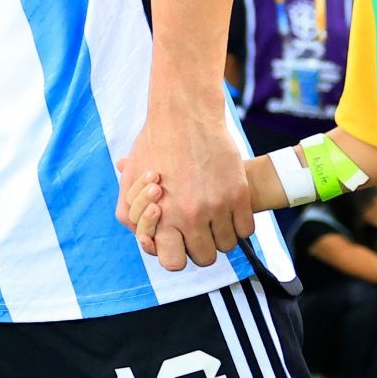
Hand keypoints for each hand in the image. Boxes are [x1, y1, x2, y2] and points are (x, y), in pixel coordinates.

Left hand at [119, 105, 252, 271]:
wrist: (184, 114)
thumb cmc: (155, 145)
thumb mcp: (130, 180)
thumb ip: (130, 213)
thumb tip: (144, 239)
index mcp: (162, 218)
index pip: (174, 263)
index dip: (177, 254)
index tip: (179, 241)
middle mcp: (190, 217)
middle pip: (205, 258)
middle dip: (202, 246)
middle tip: (199, 228)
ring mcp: (217, 206)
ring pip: (227, 245)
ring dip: (221, 235)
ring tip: (214, 216)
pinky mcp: (238, 194)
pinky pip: (246, 229)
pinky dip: (239, 224)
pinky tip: (229, 209)